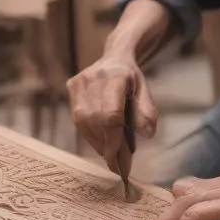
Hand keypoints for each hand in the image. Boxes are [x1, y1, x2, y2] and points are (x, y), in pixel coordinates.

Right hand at [66, 51, 156, 170]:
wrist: (115, 56)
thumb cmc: (132, 79)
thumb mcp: (145, 92)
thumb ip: (147, 112)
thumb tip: (148, 134)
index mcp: (116, 77)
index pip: (111, 115)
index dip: (114, 140)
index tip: (120, 160)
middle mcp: (93, 79)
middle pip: (96, 121)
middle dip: (107, 145)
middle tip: (119, 163)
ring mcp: (80, 82)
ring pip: (83, 122)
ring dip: (97, 142)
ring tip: (111, 153)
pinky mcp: (72, 87)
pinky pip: (77, 119)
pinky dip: (89, 134)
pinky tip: (100, 141)